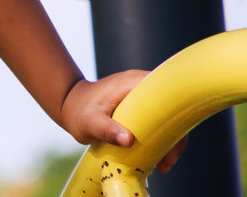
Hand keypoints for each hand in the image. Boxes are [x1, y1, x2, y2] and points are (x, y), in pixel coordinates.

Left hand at [60, 72, 187, 173]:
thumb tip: (128, 140)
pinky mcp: (140, 104)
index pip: (169, 95)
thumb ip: (106, 130)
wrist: (68, 104)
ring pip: (168, 117)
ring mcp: (142, 94)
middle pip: (173, 108)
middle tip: (168, 161)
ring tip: (163, 164)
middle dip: (176, 136)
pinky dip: (162, 138)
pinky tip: (158, 157)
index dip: (178, 118)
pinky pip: (159, 120)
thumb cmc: (78, 111)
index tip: (174, 143)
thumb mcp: (90, 122)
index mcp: (134, 82)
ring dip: (170, 140)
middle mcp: (142, 84)